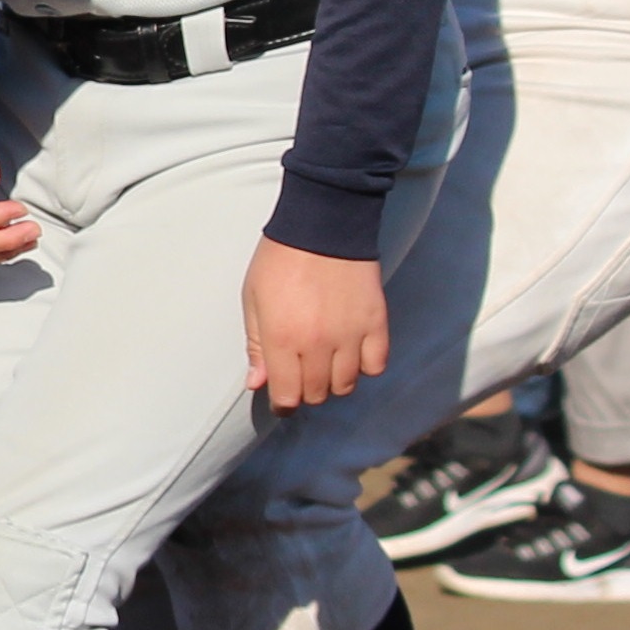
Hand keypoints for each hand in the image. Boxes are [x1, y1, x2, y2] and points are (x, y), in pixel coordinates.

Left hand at [242, 239, 386, 412]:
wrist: (323, 225)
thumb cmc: (279, 261)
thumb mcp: (253, 300)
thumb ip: (255, 345)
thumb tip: (257, 384)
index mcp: (282, 338)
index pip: (287, 395)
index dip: (282, 404)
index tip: (281, 399)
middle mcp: (319, 343)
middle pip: (317, 394)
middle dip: (305, 391)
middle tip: (300, 375)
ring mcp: (351, 335)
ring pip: (346, 385)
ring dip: (333, 382)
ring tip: (324, 363)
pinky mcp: (376, 324)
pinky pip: (376, 365)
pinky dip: (364, 367)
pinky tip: (351, 353)